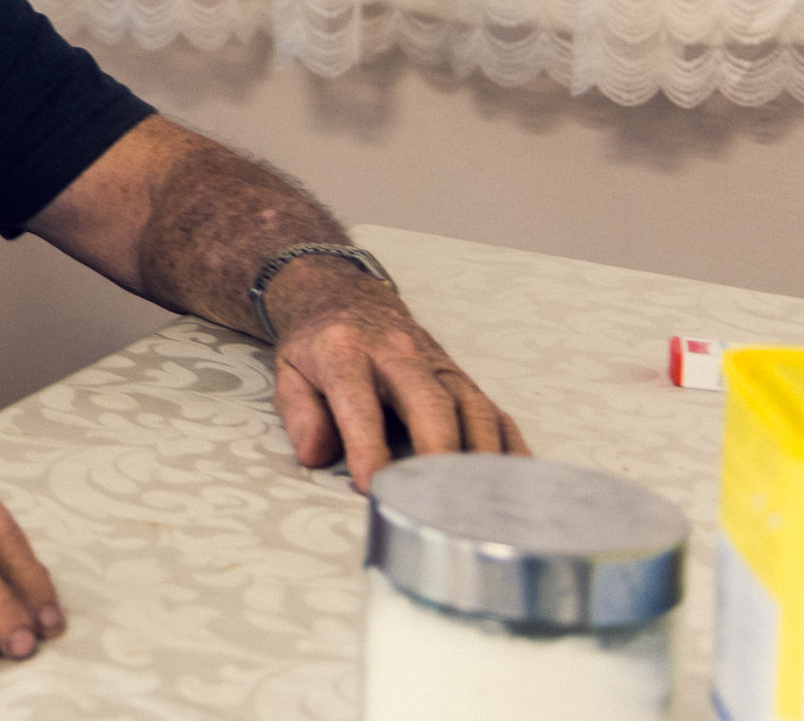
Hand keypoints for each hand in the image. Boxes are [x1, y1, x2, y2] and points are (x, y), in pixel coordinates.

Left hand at [263, 258, 529, 490]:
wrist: (347, 300)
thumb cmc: (319, 348)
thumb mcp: (289, 372)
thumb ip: (300, 414)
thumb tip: (315, 455)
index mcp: (347, 352)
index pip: (360, 401)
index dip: (366, 445)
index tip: (373, 486)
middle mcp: (400, 354)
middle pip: (429, 402)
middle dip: (438, 452)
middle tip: (442, 501)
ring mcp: (438, 366)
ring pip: (471, 408)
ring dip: (481, 457)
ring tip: (484, 503)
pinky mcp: (463, 379)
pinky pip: (494, 414)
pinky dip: (508, 449)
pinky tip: (514, 485)